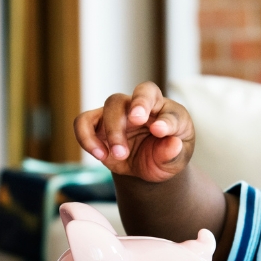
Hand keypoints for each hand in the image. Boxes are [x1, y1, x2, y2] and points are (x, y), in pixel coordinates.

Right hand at [73, 81, 194, 182]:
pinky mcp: (98, 128)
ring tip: (118, 156)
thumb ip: (174, 153)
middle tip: (123, 150)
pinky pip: (83, 122)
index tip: (159, 131)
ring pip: (105, 108)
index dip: (152, 111)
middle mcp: (136, 105)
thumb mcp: (177, 159)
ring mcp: (116, 115)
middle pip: (119, 100)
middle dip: (119, 123)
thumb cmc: (167, 155)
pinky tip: (101, 156)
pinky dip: (86, 138)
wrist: (152, 165)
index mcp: (160, 106)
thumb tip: (172, 144)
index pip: (151, 95)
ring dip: (109, 133)